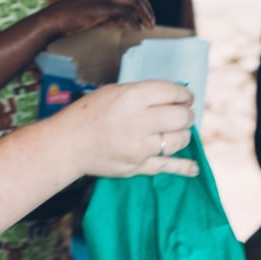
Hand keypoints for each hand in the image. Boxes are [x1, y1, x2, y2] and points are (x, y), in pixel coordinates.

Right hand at [42, 0, 154, 37]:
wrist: (52, 20)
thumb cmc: (70, 18)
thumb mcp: (91, 10)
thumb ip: (108, 12)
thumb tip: (125, 20)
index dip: (142, 1)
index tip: (147, 14)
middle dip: (146, 8)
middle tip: (152, 22)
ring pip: (132, 2)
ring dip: (143, 15)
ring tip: (148, 26)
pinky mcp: (100, 8)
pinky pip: (124, 12)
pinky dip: (133, 20)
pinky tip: (135, 28)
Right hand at [62, 80, 197, 178]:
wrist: (67, 144)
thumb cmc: (88, 114)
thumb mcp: (113, 92)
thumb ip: (142, 94)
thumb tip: (171, 97)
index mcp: (132, 97)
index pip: (172, 92)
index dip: (184, 94)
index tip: (186, 97)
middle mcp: (139, 121)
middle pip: (181, 116)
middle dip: (186, 114)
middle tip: (182, 114)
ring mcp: (139, 147)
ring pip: (179, 140)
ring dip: (183, 134)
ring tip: (176, 131)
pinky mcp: (137, 166)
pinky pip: (167, 166)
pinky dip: (183, 167)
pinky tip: (193, 167)